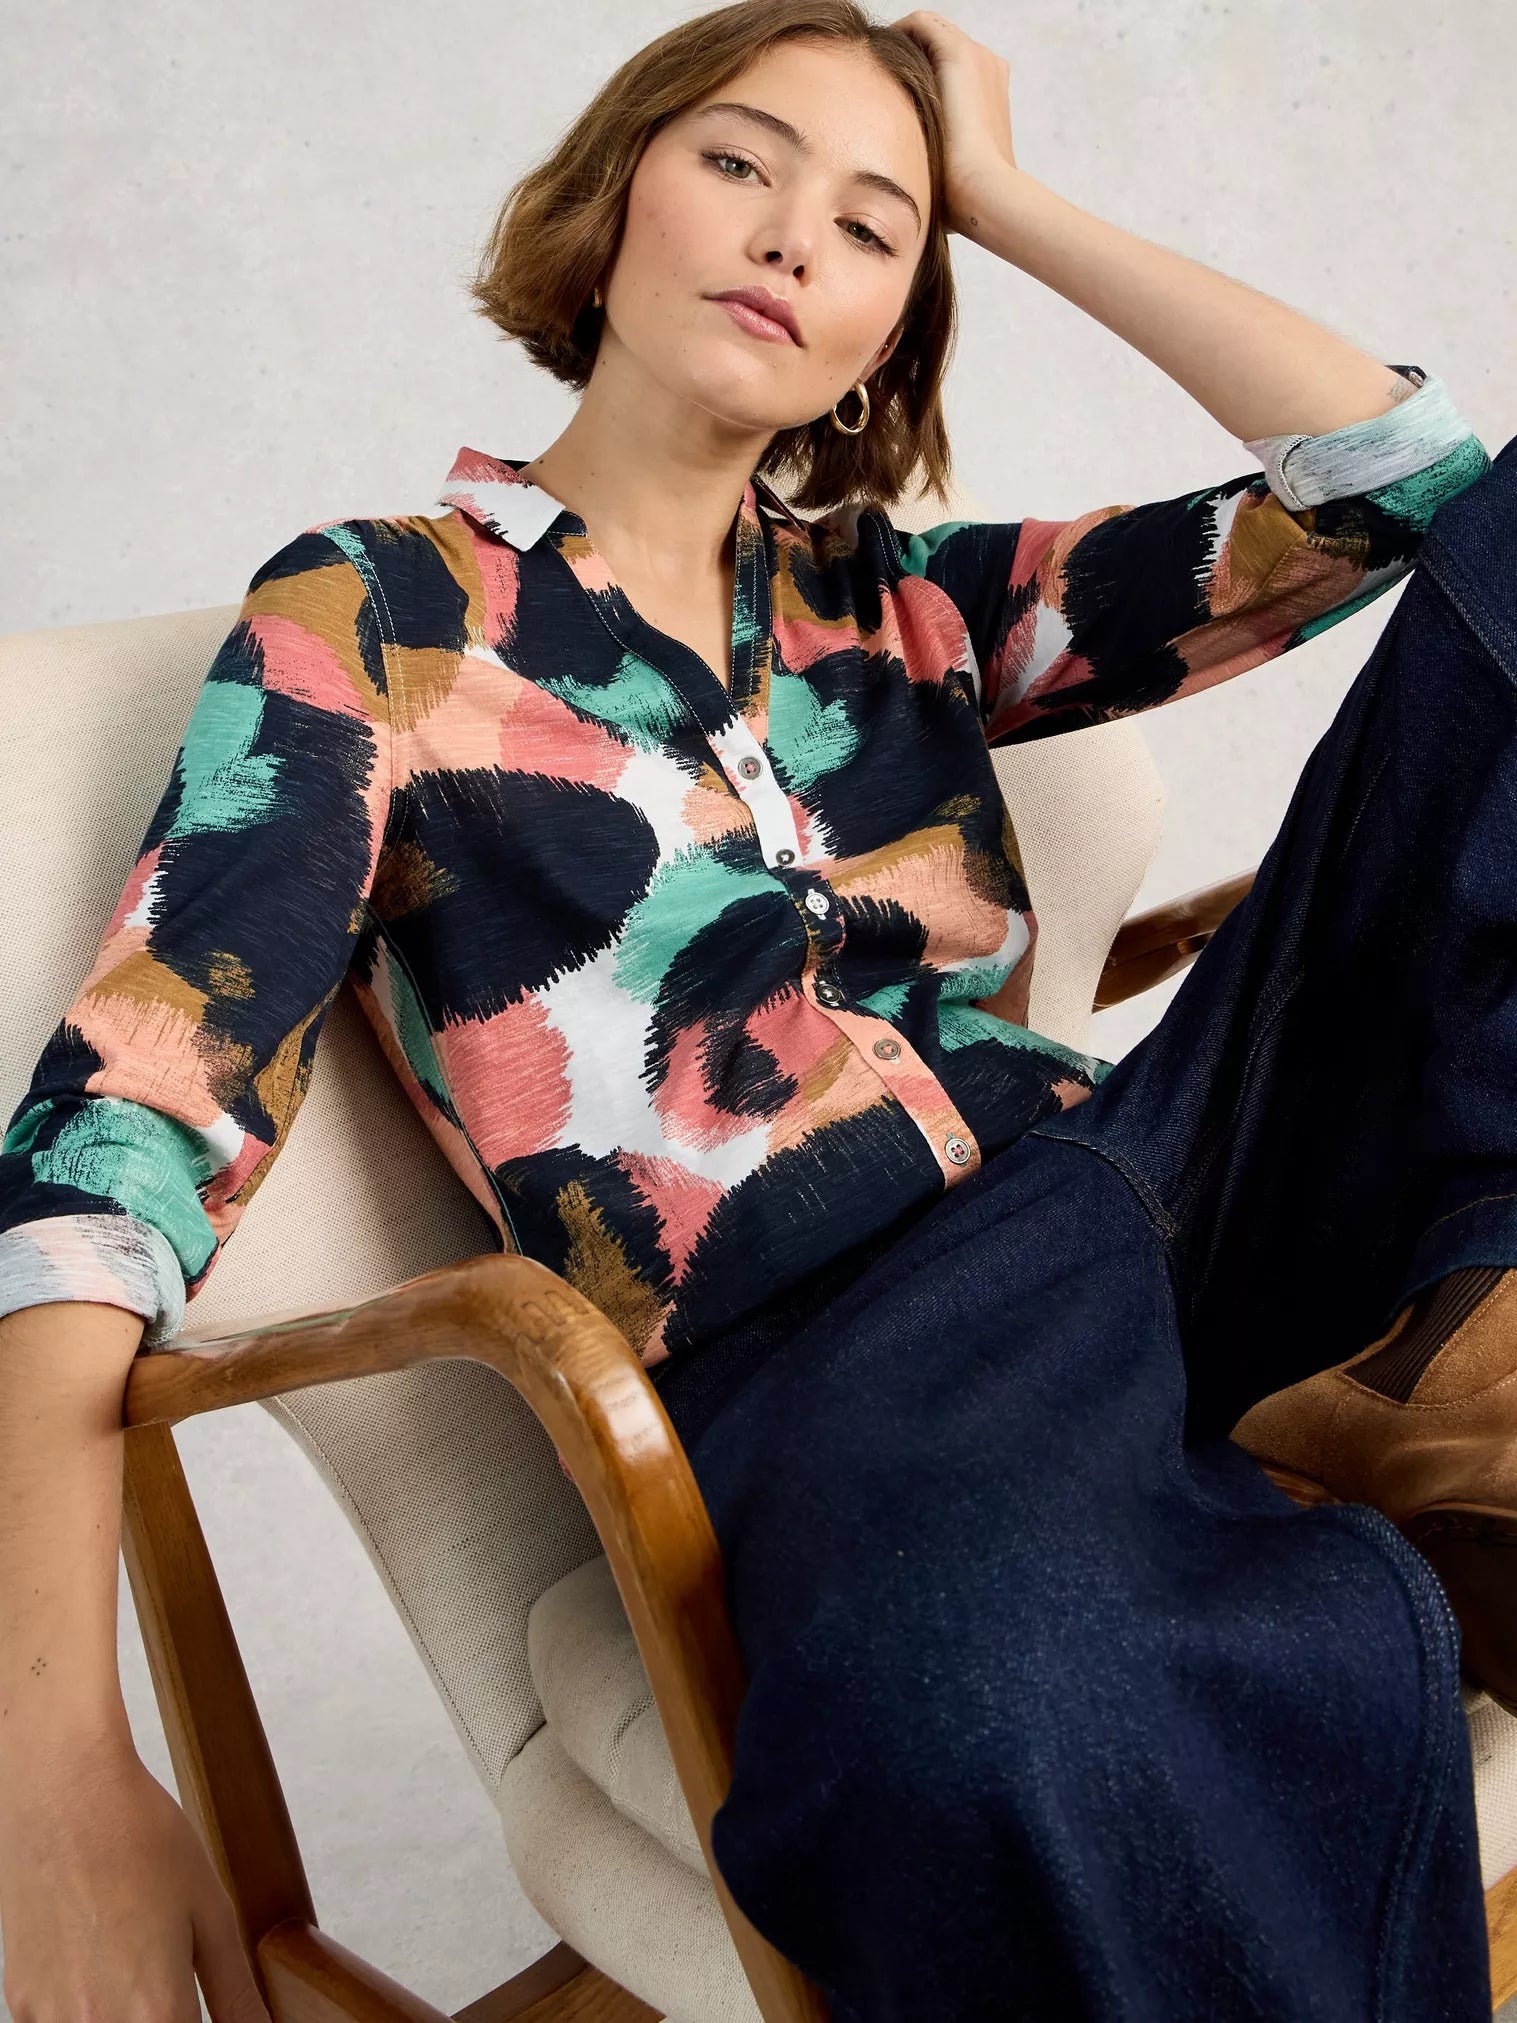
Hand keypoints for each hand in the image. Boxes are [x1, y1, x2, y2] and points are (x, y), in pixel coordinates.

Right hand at [0, 1742, 272, 2022]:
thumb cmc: (140, 1837)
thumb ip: (234, 1991)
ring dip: (126, 2019)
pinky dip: (84, 2014)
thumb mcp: (210, 1910)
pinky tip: (99, 1969)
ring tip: (136, 1971)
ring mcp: (50, 2021)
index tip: (205, 2012)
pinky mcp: (20, 2004)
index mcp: (154, 2012)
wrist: (63, 1793)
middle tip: (172, 1984)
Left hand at [889, 10, 1019, 235]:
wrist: (984, 193)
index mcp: (990, 97)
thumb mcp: (948, 176)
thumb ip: (931, 167)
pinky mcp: (960, 54)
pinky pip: (921, 24)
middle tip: (872, 79)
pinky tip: (872, 57)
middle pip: (938, 49)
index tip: (887, 98)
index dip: (919, 79)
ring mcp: (978, 58)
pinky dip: (896, 32)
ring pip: (929, 33)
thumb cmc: (964, 200)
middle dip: (906, 58)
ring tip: (868, 66)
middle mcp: (988, 70)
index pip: (950, 73)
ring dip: (899, 44)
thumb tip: (901, 195)